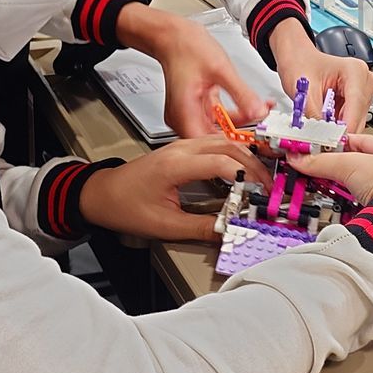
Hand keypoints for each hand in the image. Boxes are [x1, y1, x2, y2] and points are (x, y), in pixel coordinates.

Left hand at [79, 138, 270, 242]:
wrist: (102, 194)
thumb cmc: (125, 206)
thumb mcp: (164, 225)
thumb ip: (200, 228)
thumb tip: (229, 232)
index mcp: (175, 165)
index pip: (222, 162)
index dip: (248, 176)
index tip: (263, 192)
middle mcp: (180, 149)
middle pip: (228, 145)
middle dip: (254, 164)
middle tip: (270, 185)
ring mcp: (181, 146)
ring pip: (223, 141)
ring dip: (246, 156)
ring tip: (263, 178)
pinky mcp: (182, 150)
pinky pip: (215, 144)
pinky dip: (234, 154)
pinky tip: (243, 169)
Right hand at [118, 5, 269, 137]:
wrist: (173, 35)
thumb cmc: (187, 47)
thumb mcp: (221, 69)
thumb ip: (241, 94)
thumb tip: (258, 112)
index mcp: (184, 113)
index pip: (208, 144)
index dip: (232, 146)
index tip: (254, 143)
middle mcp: (183, 118)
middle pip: (214, 140)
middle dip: (241, 134)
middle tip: (264, 129)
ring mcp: (188, 114)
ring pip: (218, 129)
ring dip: (241, 122)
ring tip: (261, 113)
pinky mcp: (195, 109)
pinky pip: (217, 118)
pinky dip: (234, 114)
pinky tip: (250, 106)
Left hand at [268, 21, 372, 131]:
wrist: (298, 57)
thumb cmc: (301, 64)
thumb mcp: (303, 91)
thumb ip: (313, 115)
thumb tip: (319, 136)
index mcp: (355, 71)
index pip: (355, 106)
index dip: (344, 127)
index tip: (333, 142)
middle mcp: (364, 81)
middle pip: (358, 116)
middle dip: (339, 131)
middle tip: (320, 140)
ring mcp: (363, 91)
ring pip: (355, 122)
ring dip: (337, 129)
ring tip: (319, 128)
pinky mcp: (358, 101)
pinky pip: (350, 120)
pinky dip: (337, 126)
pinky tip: (324, 124)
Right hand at [289, 135, 372, 245]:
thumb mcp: (350, 165)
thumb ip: (323, 162)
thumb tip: (302, 160)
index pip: (366, 143)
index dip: (343, 145)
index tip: (325, 150)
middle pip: (369, 172)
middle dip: (348, 175)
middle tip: (329, 176)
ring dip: (357, 197)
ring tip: (340, 199)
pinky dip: (365, 216)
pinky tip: (355, 217)